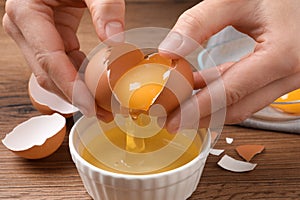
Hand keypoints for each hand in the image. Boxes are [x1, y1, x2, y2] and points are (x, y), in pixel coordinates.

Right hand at [3, 0, 124, 119]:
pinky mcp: (47, 36)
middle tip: (105, 112)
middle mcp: (25, 27)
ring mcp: (34, 34)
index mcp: (27, 12)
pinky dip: (80, 76)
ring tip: (106, 105)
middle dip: (77, 97)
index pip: (50, 61)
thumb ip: (105, 7)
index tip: (93, 107)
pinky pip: (63, 62)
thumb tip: (117, 41)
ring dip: (80, 91)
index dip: (72, 88)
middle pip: (49, 74)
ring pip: (55, 73)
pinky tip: (98, 87)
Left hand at [159, 0, 299, 130]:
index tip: (175, 120)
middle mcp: (292, 72)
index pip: (229, 93)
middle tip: (173, 120)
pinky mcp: (284, 73)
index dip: (197, 110)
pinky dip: (224, 92)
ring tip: (182, 105)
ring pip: (244, 102)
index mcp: (282, 55)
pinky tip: (201, 86)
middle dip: (201, 117)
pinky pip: (250, 90)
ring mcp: (291, 76)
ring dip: (211, 106)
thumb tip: (170, 50)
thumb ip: (199, 23)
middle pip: (238, 107)